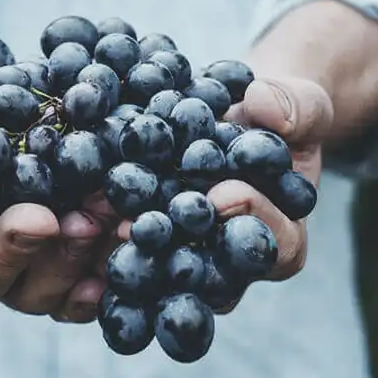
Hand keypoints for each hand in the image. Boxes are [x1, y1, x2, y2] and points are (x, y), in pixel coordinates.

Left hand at [111, 76, 332, 311]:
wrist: (240, 115)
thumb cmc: (279, 116)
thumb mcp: (302, 103)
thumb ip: (296, 108)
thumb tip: (265, 106)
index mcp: (282, 236)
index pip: (276, 246)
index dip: (253, 221)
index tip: (224, 193)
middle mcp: (232, 260)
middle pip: (209, 273)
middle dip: (175, 248)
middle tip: (140, 226)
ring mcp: (189, 254)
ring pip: (162, 267)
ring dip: (128, 249)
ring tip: (98, 221)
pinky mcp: (152, 239)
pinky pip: (130, 245)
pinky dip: (103, 230)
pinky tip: (76, 211)